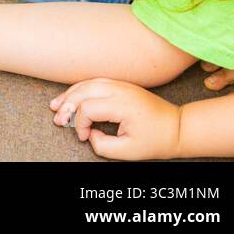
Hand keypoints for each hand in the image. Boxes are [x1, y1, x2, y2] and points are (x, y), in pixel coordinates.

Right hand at [50, 78, 180, 160]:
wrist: (178, 127)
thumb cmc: (156, 140)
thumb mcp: (130, 152)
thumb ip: (104, 146)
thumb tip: (90, 135)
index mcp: (122, 105)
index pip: (88, 108)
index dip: (79, 124)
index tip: (84, 137)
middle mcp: (119, 90)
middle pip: (82, 91)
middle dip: (66, 106)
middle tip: (57, 120)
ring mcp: (120, 85)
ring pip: (86, 83)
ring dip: (68, 94)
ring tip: (55, 106)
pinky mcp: (120, 85)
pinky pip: (93, 81)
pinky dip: (79, 89)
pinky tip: (70, 97)